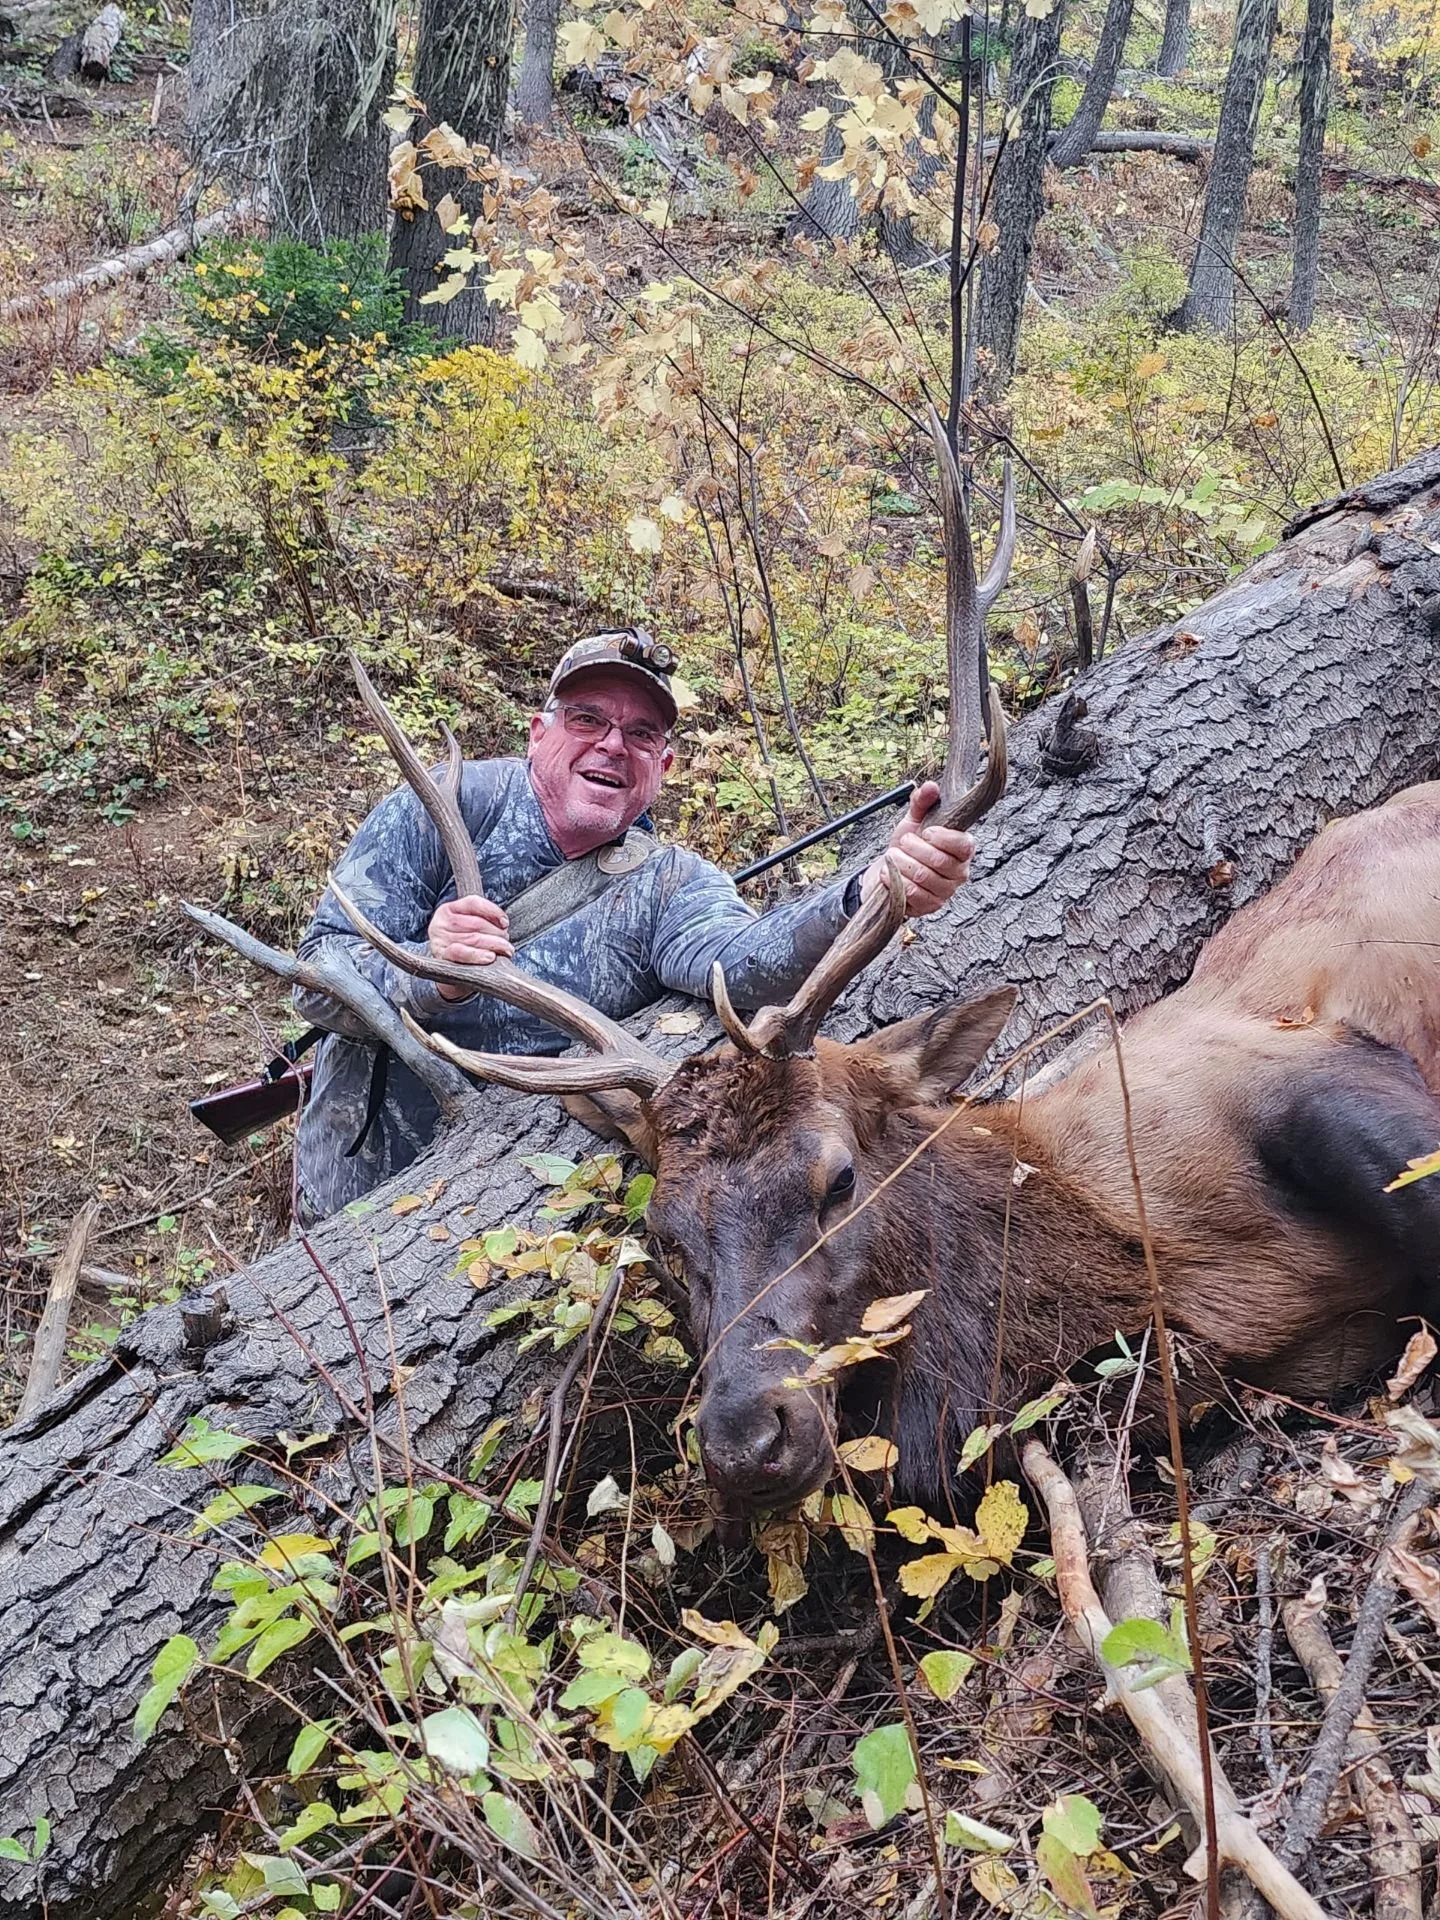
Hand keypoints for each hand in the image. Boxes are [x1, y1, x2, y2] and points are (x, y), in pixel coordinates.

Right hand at [428, 894, 512, 1002]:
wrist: (450, 974)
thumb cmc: (464, 947)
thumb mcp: (469, 929)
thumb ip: (483, 921)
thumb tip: (503, 925)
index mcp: (448, 910)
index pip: (474, 903)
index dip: (493, 911)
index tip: (505, 923)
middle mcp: (441, 923)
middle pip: (477, 923)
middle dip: (497, 933)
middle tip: (507, 943)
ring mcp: (439, 940)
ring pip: (473, 938)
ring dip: (494, 944)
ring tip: (506, 950)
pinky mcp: (441, 957)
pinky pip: (461, 952)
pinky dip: (478, 955)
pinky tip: (490, 957)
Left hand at [860, 781, 974, 916]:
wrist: (886, 872)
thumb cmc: (906, 846)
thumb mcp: (912, 820)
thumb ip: (921, 803)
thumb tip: (931, 787)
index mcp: (962, 850)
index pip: (964, 846)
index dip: (943, 838)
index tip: (925, 831)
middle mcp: (959, 873)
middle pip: (940, 861)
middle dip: (914, 849)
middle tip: (903, 843)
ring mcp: (945, 893)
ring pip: (924, 877)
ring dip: (901, 864)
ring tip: (893, 857)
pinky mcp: (929, 908)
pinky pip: (913, 895)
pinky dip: (896, 880)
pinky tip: (889, 873)